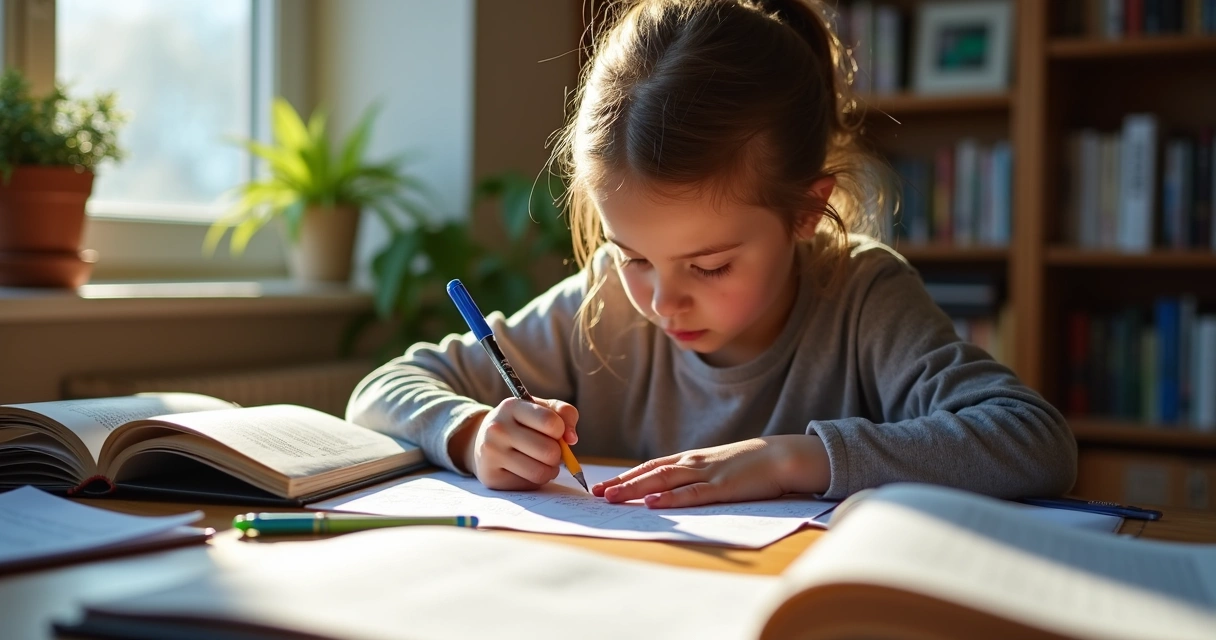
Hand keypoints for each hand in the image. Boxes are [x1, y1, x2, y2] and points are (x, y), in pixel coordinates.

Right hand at [449, 397, 578, 490]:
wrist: (483, 440)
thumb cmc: (520, 423)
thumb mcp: (541, 408)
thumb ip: (565, 414)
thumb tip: (572, 439)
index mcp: (511, 407)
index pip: (551, 422)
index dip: (561, 430)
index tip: (555, 431)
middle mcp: (497, 429)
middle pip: (549, 451)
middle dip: (557, 453)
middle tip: (550, 449)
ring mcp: (492, 454)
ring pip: (541, 472)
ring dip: (550, 469)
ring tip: (543, 461)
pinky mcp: (491, 477)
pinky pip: (530, 485)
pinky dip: (537, 480)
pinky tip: (529, 470)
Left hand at [592, 435, 829, 507]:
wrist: (783, 456)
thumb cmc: (752, 465)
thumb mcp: (719, 468)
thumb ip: (697, 476)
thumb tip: (675, 489)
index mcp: (692, 459)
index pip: (652, 466)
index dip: (627, 476)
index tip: (604, 485)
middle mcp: (694, 463)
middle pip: (650, 472)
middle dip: (622, 483)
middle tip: (596, 493)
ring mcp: (707, 474)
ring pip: (663, 481)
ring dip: (635, 489)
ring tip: (612, 496)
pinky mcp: (722, 487)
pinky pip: (691, 494)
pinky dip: (669, 499)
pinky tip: (652, 503)